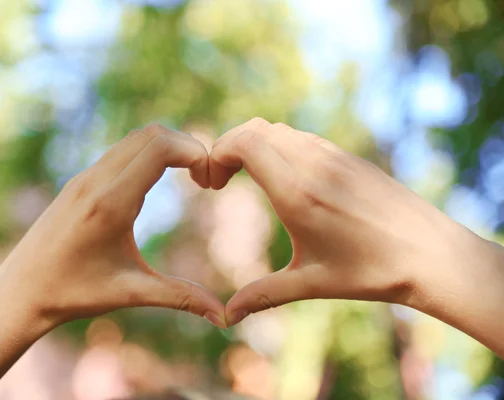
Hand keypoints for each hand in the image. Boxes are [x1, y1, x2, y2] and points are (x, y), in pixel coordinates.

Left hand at [0, 124, 225, 327]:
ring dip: (168, 148)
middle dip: (187, 147)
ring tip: (189, 177)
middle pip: (152, 134)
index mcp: (110, 203)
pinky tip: (157, 183)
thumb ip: (181, 297)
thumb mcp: (131, 293)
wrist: (19, 292)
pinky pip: (121, 151)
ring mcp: (84, 177)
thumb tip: (225, 318)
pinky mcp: (79, 181)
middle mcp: (95, 181)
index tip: (210, 181)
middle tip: (205, 179)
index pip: (160, 147)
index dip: (195, 153)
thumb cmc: (73, 294)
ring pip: (135, 138)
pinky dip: (148, 154)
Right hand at [210, 118, 487, 326]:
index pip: (244, 143)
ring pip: (278, 130)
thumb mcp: (311, 283)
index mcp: (298, 192)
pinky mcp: (348, 157)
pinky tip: (281, 179)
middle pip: (254, 129)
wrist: (431, 254)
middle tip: (219, 181)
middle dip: (227, 147)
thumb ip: (262, 295)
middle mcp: (313, 165)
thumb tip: (226, 317)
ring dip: (252, 146)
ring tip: (244, 179)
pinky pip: (301, 138)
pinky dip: (278, 147)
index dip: (216, 154)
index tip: (210, 184)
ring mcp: (333, 156)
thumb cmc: (371, 271)